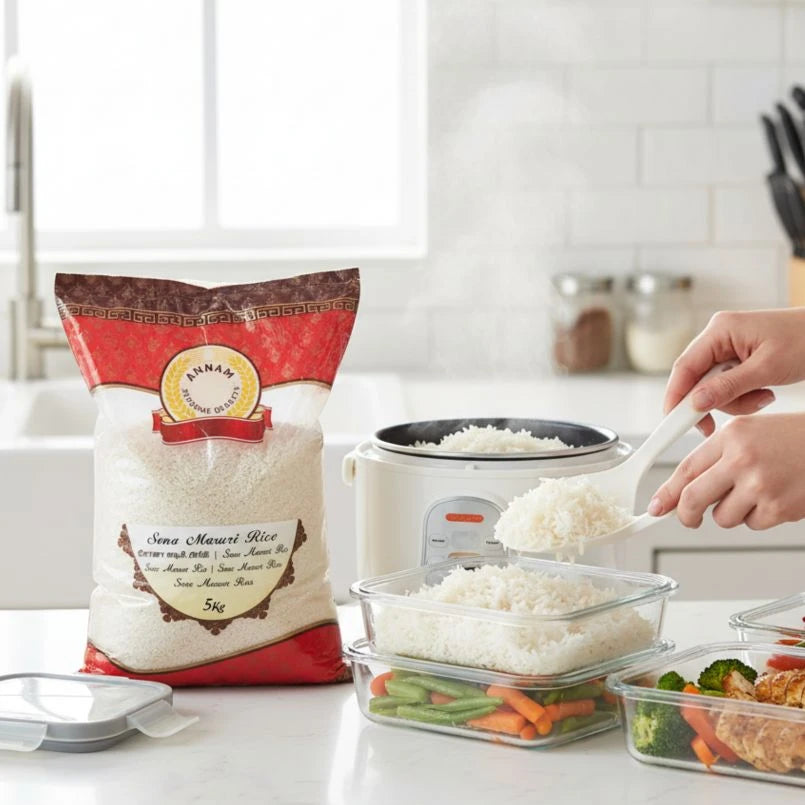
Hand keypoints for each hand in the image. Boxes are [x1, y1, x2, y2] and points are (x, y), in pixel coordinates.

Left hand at [648, 413, 804, 529]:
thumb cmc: (794, 439)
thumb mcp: (750, 431)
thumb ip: (717, 455)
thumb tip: (685, 485)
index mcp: (731, 436)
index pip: (685, 469)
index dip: (667, 492)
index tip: (657, 506)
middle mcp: (742, 459)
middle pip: (694, 499)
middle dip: (686, 514)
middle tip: (689, 518)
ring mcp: (760, 485)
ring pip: (722, 516)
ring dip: (731, 512)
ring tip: (754, 492)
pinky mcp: (779, 508)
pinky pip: (751, 524)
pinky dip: (759, 517)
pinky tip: (774, 497)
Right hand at [665, 309, 804, 436]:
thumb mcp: (767, 368)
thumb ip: (728, 386)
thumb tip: (696, 403)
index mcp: (720, 330)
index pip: (684, 366)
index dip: (675, 395)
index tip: (672, 420)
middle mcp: (719, 337)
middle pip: (695, 379)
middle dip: (712, 401)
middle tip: (718, 423)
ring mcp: (727, 348)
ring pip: (711, 386)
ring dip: (734, 401)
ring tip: (762, 397)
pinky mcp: (738, 359)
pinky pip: (726, 385)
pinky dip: (742, 396)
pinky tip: (763, 392)